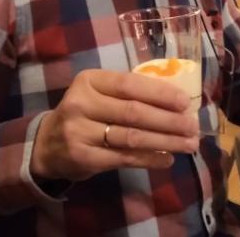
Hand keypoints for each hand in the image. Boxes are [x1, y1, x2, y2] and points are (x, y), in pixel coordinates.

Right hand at [31, 70, 199, 181]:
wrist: (46, 145)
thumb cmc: (84, 114)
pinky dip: (149, 159)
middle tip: (192, 126)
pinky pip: (124, 158)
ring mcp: (80, 132)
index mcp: (89, 81)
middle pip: (134, 112)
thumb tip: (177, 101)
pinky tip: (167, 159)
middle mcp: (81, 104)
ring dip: (165, 142)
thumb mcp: (98, 94)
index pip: (129, 84)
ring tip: (188, 143)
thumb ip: (128, 93)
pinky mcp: (83, 157)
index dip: (160, 93)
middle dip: (169, 120)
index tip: (184, 102)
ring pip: (132, 137)